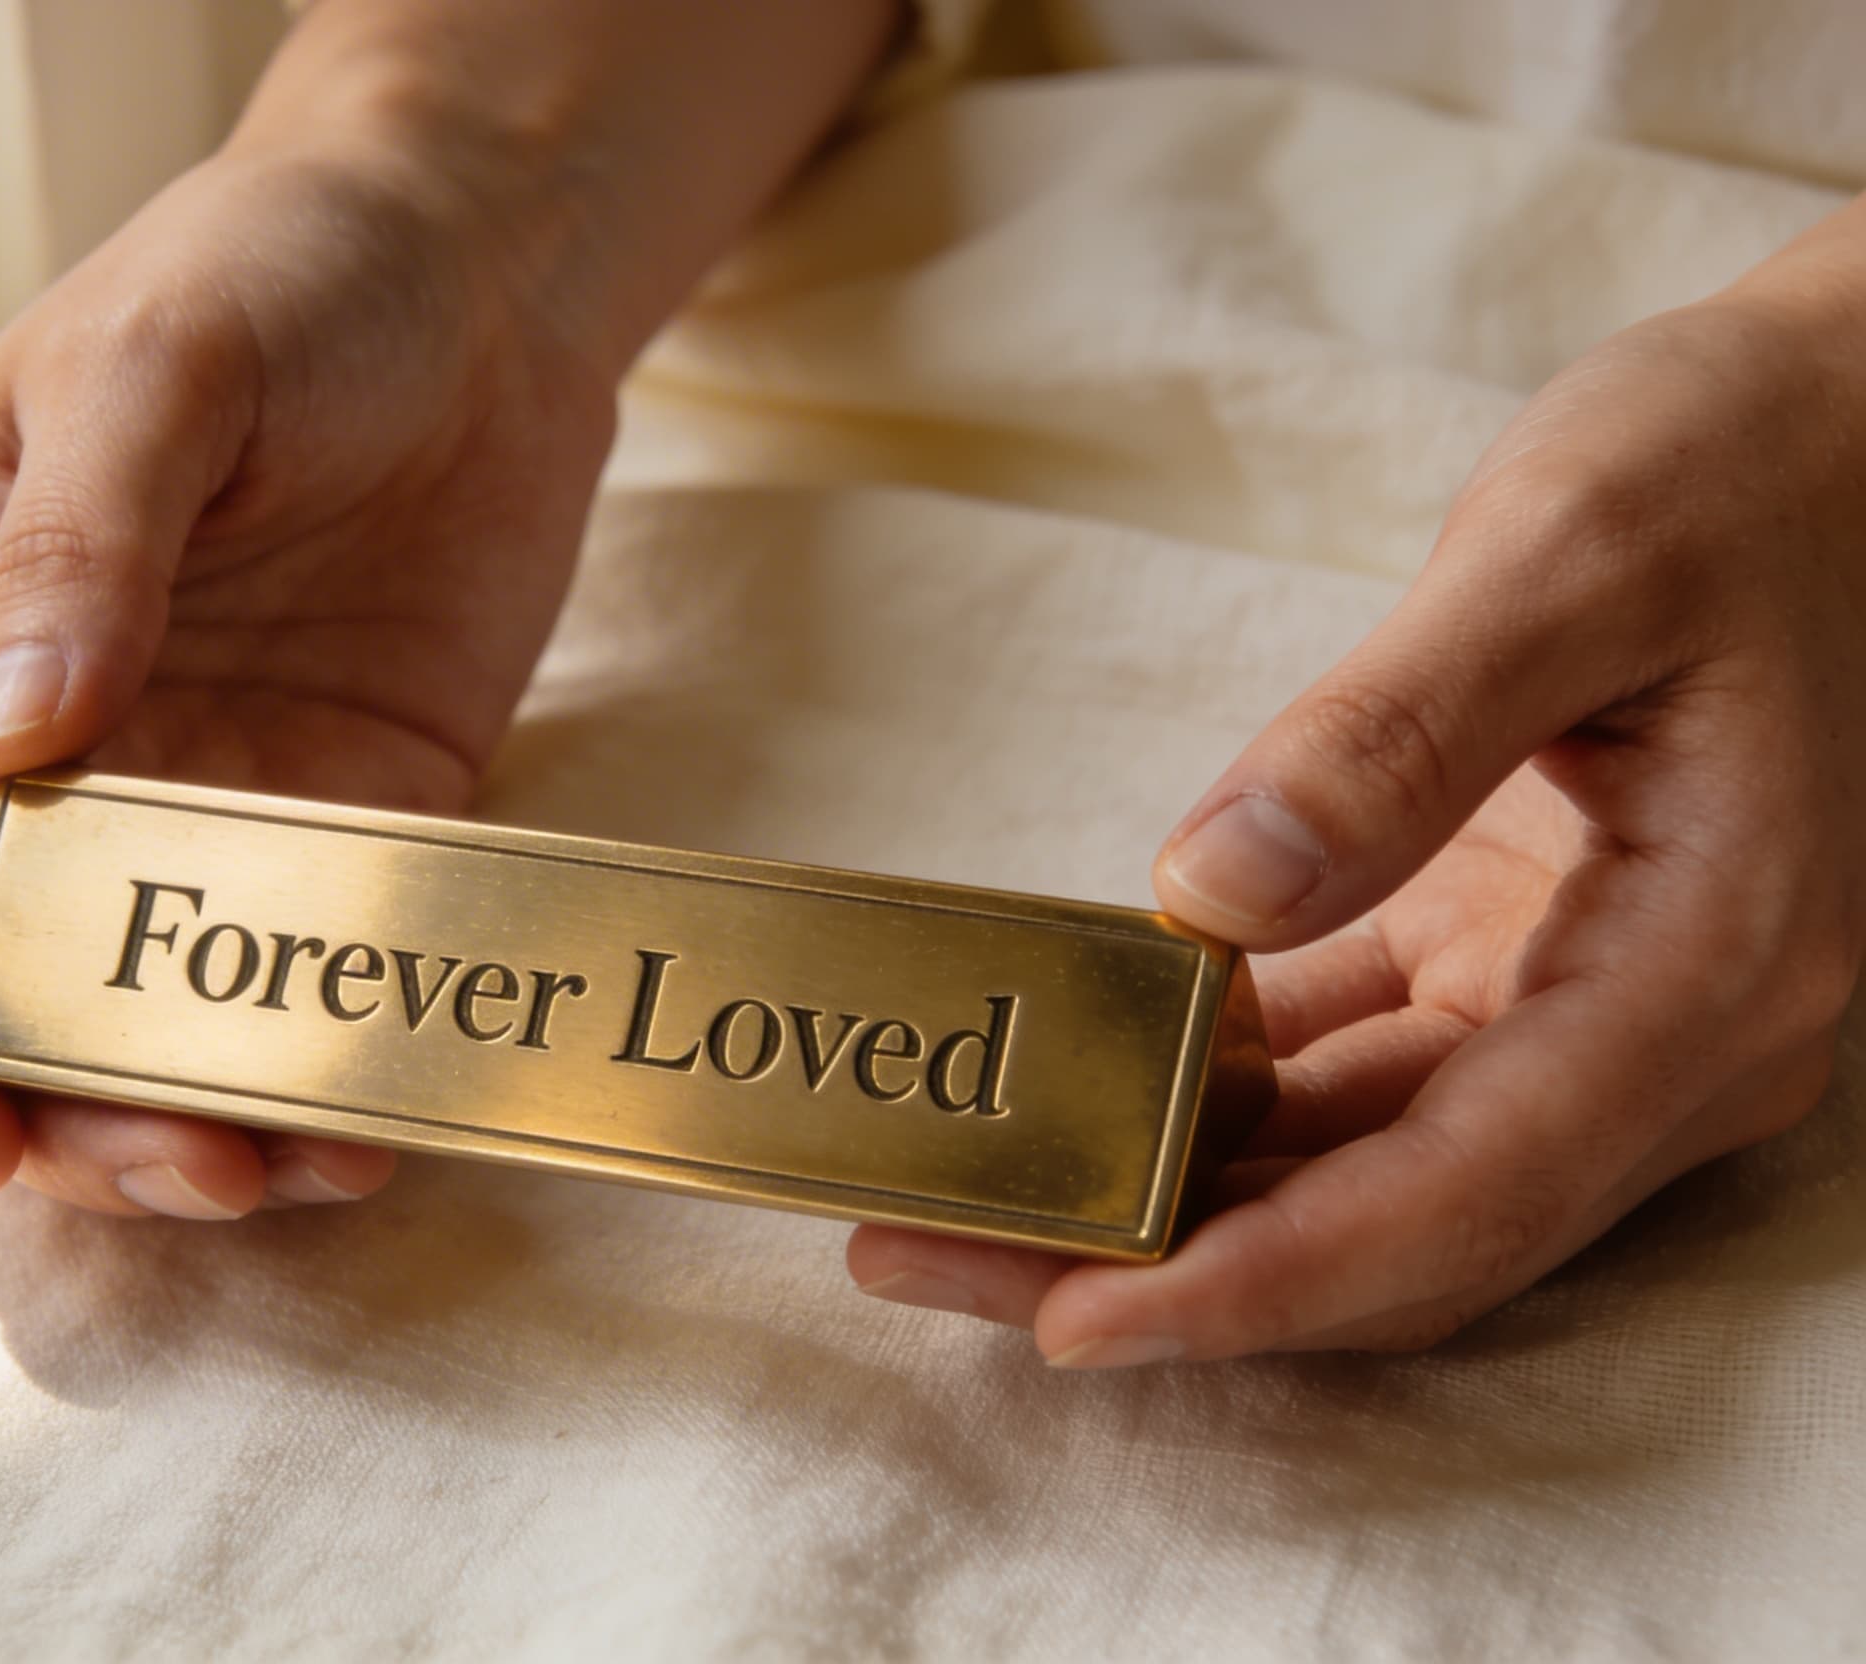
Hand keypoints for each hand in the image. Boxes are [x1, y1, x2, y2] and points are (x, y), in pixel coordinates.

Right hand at [0, 141, 619, 1214]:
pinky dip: (327, 1063)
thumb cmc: (274, 276)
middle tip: (186, 1176)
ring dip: (195, 1118)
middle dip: (66, 1110)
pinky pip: (309, 974)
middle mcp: (39, 752)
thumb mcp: (155, 372)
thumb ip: (77, 555)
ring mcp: (192, 798)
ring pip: (147, 1019)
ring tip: (280, 1174)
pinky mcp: (341, 817)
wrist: (478, 273)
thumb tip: (4, 751)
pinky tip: (374, 1118)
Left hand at [850, 234, 1865, 1358]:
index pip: (1459, 1198)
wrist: (1859, 417)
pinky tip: (1079, 1071)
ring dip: (1169, 1191)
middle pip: (1385, 1223)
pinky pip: (1356, 1065)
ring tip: (965, 1188)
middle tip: (932, 1254)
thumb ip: (1401, 728)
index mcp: (1704, 973)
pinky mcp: (1525, 953)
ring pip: (1357, 1164)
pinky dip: (1218, 1089)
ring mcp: (1591, 1007)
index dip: (1261, 1282)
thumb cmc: (1756, 460)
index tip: (1075, 1318)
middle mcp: (1656, 1037)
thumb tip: (1208, 894)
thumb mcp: (1577, 553)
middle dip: (1161, 1266)